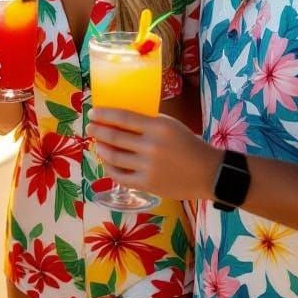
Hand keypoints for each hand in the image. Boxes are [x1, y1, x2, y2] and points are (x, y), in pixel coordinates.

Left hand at [88, 108, 221, 200]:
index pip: (123, 118)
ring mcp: (148, 166)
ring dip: (102, 149)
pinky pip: (120, 176)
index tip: (93, 113)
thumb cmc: (188, 144)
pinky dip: (110, 167)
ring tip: (98, 144)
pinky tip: (107, 162)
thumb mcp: (170, 125)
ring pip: (115, 156)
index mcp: (157, 126)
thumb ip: (147, 121)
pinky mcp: (148, 184)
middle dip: (98, 131)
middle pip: (115, 137)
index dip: (104, 115)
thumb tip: (119, 118)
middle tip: (90, 127)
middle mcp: (151, 146)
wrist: (208, 172)